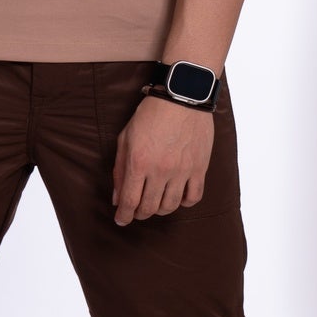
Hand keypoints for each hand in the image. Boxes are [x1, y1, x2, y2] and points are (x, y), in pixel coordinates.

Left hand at [111, 97, 215, 223]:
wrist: (182, 96)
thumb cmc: (150, 115)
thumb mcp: (125, 137)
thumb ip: (119, 169)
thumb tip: (117, 197)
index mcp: (139, 162)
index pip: (129, 201)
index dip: (124, 216)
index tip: (121, 220)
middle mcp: (160, 170)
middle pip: (149, 208)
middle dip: (139, 214)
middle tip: (137, 211)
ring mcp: (182, 170)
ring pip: (170, 206)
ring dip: (160, 209)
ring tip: (155, 203)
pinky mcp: (199, 168)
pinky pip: (193, 197)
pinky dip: (184, 203)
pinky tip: (177, 196)